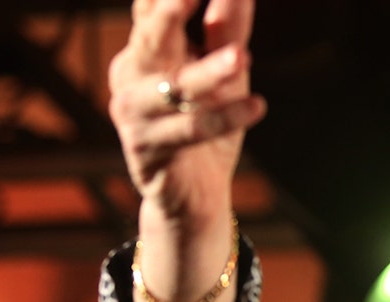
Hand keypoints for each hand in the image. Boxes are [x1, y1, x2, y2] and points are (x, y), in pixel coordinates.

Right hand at [107, 0, 265, 301]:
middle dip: (172, 11)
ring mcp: (134, 112)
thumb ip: (227, 31)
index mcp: (147, 49)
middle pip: (150, 35)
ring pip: (175, 88)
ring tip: (243, 58)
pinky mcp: (147, 148)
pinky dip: (226, 118)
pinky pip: (190, 130)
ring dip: (209, 73)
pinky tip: (257, 108)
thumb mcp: (225, 74)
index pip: (152, 8)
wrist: (194, 195)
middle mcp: (132, 74)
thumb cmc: (208, 125)